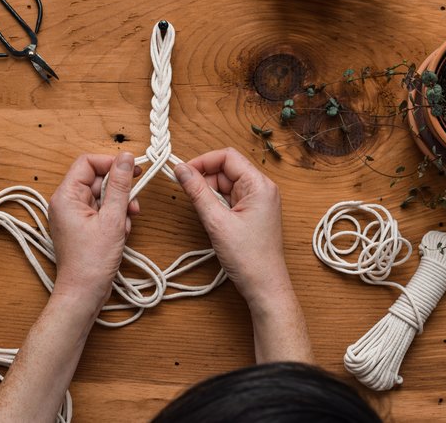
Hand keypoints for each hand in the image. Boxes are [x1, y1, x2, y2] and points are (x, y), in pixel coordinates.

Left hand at [49, 152, 139, 305]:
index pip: (88, 163)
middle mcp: (66, 203)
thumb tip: (126, 159)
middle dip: (119, 190)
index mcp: (66, 196)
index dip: (111, 163)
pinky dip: (115, 218)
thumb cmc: (92, 262)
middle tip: (134, 202)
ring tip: (127, 223)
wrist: (83, 293)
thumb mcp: (113, 219)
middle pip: (97, 180)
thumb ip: (121, 186)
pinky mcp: (82, 227)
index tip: (132, 169)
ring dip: (120, 206)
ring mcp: (74, 215)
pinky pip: (101, 211)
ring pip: (102, 196)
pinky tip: (121, 232)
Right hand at [174, 148, 291, 304]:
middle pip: (226, 169)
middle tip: (188, 193)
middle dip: (204, 178)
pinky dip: (216, 204)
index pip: (227, 157)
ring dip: (209, 193)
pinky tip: (211, 218)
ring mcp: (258, 201)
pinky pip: (229, 198)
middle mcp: (262, 189)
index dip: (203, 161)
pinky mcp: (252, 213)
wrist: (265, 287)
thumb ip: (197, 192)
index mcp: (259, 185)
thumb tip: (180, 169)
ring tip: (202, 212)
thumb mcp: (216, 221)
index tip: (183, 172)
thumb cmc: (249, 258)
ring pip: (225, 184)